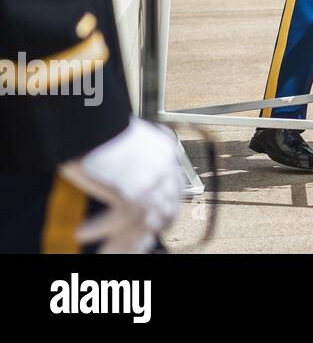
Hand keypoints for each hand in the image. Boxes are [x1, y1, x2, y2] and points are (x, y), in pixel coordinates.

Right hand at [57, 118, 180, 252]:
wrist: (86, 115)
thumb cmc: (96, 125)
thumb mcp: (123, 145)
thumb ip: (132, 166)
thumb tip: (124, 193)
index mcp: (167, 153)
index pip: (173, 195)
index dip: (160, 217)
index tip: (146, 232)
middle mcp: (165, 167)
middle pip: (162, 214)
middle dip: (143, 235)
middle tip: (124, 248)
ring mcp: (151, 181)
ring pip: (142, 224)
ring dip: (120, 242)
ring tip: (104, 252)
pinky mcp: (132, 190)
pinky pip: (118, 221)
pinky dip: (100, 230)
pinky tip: (84, 233)